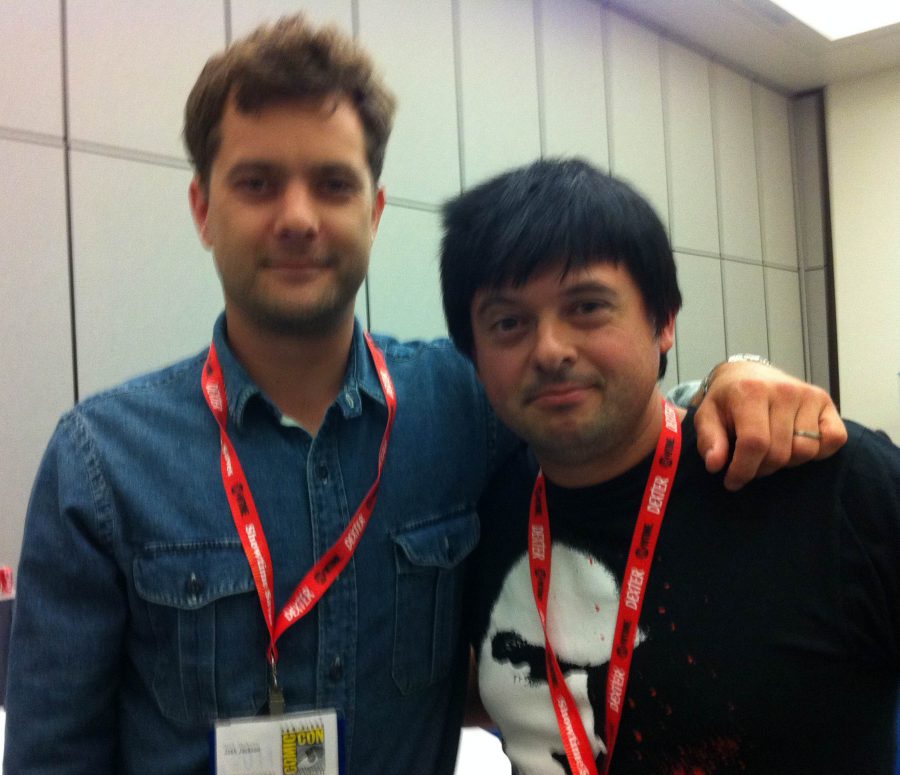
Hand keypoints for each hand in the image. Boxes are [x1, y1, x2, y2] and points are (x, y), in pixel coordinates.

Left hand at [694, 360, 847, 490]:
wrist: (748, 373)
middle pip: (780, 452)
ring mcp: (808, 395)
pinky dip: (819, 451)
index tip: (732, 482)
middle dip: (761, 469)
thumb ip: (708, 440)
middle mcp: (784, 390)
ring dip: (787, 462)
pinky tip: (797, 445)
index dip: (743, 470)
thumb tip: (715, 465)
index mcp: (751, 392)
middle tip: (750, 465)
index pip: (755, 443)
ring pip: (806, 450)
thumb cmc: (726, 400)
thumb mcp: (706, 416)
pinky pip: (834, 439)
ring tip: (770, 452)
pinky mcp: (826, 401)